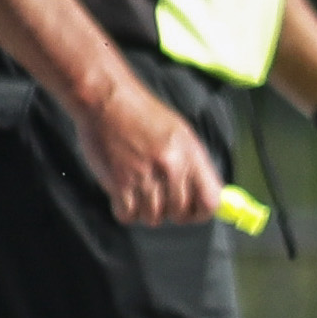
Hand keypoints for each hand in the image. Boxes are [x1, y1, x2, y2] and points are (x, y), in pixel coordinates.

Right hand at [71, 83, 221, 226]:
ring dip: (144, 210)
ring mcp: (145, 175)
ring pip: (153, 217)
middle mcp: (171, 166)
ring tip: (137, 189)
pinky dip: (124, 209)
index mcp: (190, 153)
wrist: (106, 100)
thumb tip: (206, 199)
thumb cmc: (141, 115)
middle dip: (169, 211)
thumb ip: (193, 166)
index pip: (210, 201)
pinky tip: (121, 192)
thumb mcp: (178, 133)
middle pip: (179, 213)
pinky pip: (127, 215)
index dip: (201, 213)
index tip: (192, 212)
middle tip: (156, 196)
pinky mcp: (119, 183)